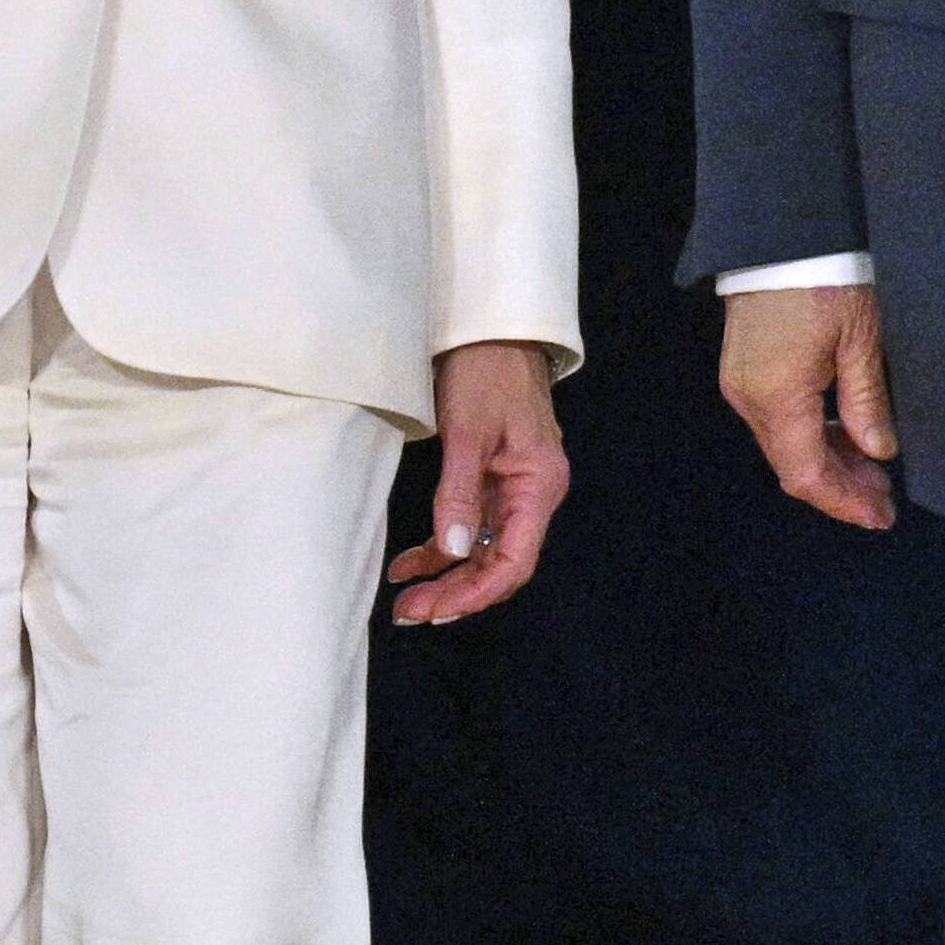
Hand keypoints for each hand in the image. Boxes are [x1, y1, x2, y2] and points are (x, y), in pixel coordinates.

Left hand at [391, 341, 571, 625]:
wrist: (491, 330)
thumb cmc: (487, 370)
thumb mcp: (466, 432)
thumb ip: (459, 493)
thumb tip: (454, 551)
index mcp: (539, 485)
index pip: (515, 561)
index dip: (477, 593)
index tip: (438, 610)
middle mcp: (532, 494)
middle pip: (499, 564)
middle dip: (456, 592)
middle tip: (410, 613)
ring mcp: (513, 489)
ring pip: (483, 551)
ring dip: (446, 576)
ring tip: (405, 598)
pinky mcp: (493, 480)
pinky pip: (471, 527)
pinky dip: (442, 546)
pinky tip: (410, 564)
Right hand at [716, 282, 899, 529]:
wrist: (781, 232)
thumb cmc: (824, 276)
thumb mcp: (861, 339)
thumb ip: (867, 402)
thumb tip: (879, 452)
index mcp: (778, 395)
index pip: (808, 474)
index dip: (844, 501)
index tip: (880, 515)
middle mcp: (750, 398)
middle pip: (793, 466)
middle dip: (840, 487)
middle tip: (884, 499)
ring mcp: (742, 384)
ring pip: (784, 446)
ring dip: (827, 463)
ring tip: (871, 470)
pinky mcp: (744, 370)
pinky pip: (777, 421)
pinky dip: (810, 437)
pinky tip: (844, 436)